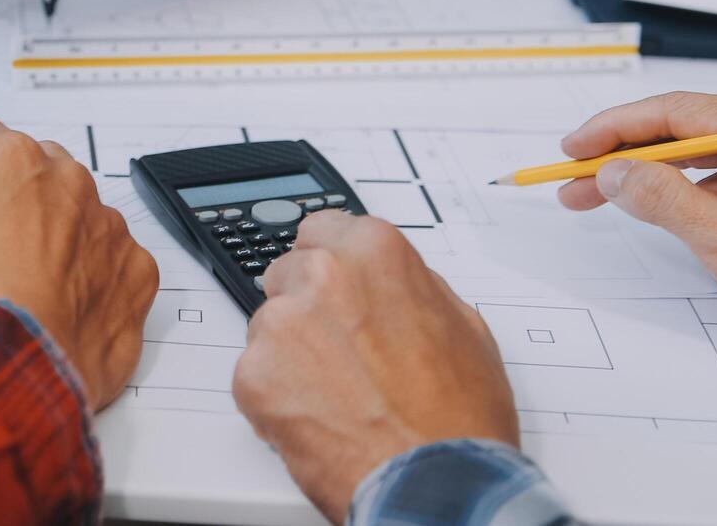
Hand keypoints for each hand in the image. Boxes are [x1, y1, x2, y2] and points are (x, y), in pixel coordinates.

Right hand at [0, 118, 158, 408]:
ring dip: (56, 236)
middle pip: (38, 171)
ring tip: (25, 282)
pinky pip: (112, 264)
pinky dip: (91, 278)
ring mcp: (108, 229)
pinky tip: (61, 305)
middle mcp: (69, 182)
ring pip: (79, 218)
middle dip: (14, 194)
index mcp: (12, 160)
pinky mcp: (135, 274)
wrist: (5, 370)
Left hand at [233, 215, 517, 523]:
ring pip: (268, 325)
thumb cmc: (458, 420)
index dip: (332, 264)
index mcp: (374, 252)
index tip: (336, 287)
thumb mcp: (463, 326)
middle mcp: (322, 276)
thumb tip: (391, 282)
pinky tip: (317, 418)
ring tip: (337, 395)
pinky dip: (275, 397)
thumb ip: (414, 286)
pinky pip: (253, 374)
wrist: (437, 487)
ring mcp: (281, 324)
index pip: (323, 229)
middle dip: (308, 306)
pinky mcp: (253, 374)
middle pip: (289, 273)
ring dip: (291, 352)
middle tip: (341, 352)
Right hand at [558, 93, 716, 337]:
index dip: (615, 130)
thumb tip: (615, 173)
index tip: (574, 149)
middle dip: (623, 155)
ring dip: (649, 172)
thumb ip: (667, 202)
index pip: (677, 112)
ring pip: (700, 150)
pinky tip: (656, 205)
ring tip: (598, 195)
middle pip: (684, 128)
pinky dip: (684, 187)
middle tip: (573, 178)